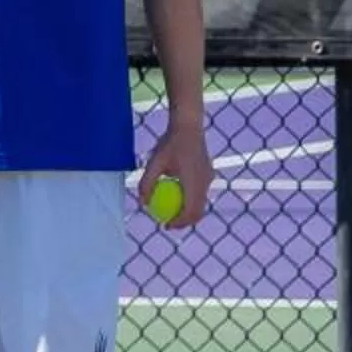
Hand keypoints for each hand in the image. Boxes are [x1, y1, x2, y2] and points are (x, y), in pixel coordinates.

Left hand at [137, 115, 215, 229]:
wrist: (188, 125)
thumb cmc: (170, 142)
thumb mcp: (154, 162)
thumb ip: (147, 183)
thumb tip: (143, 203)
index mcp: (194, 182)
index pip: (189, 211)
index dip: (179, 223)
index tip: (165, 225)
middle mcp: (205, 182)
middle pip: (198, 211)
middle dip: (185, 222)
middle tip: (169, 224)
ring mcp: (209, 178)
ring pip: (202, 203)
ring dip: (189, 211)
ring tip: (173, 213)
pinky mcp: (209, 173)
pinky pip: (202, 193)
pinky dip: (192, 200)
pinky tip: (178, 194)